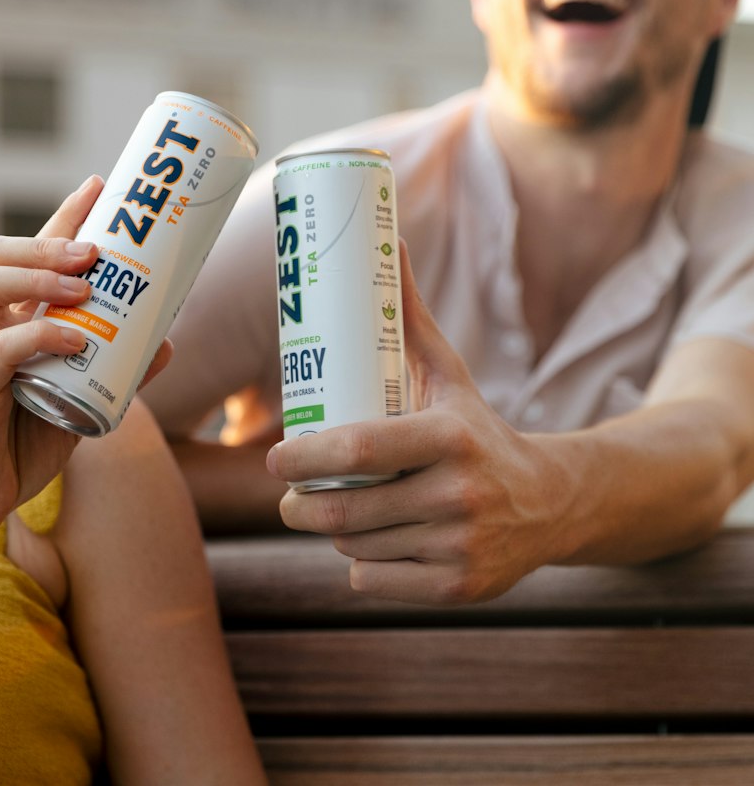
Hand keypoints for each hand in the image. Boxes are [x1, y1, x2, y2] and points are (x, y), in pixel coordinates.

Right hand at [0, 176, 171, 545]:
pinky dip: (37, 337)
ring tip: (85, 284)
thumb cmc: (19, 447)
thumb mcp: (82, 401)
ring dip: (38, 276)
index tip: (100, 184)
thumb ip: (118, 370)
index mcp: (14, 324)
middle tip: (97, 247)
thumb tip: (167, 339)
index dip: (64, 216)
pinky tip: (76, 340)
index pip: (33, 254)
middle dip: (48, 239)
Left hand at [266, 241, 573, 604]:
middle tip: (289, 494)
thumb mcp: (447, 373)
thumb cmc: (477, 428)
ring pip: (355, 545)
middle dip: (300, 506)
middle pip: (346, 509)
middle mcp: (459, 494)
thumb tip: (387, 238)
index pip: (359, 450)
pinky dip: (361, 565)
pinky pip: (373, 581)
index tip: (276, 456)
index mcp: (450, 436)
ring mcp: (461, 545)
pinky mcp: (460, 588)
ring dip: (333, 531)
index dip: (306, 457)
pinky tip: (378, 542)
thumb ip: (410, 314)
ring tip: (337, 510)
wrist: (550, 501)